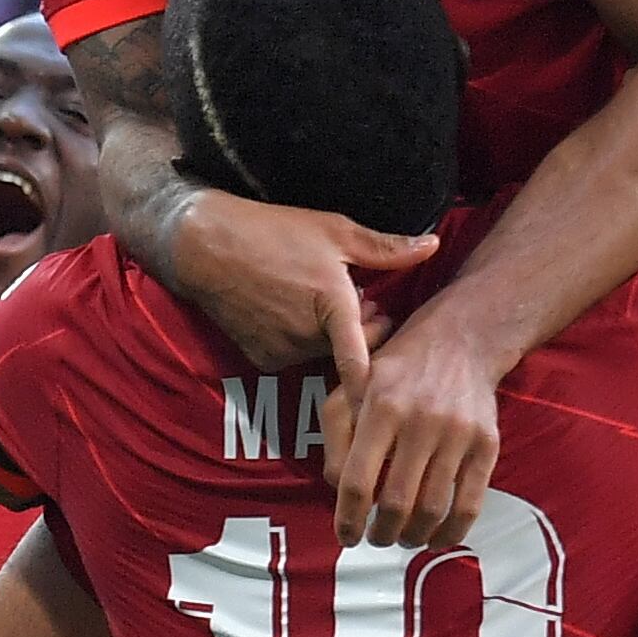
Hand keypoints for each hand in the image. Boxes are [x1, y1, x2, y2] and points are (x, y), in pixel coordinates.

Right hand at [168, 189, 436, 373]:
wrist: (204, 246)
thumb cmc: (273, 231)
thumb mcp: (335, 230)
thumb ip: (387, 248)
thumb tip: (433, 246)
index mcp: (331, 303)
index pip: (359, 361)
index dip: (377, 387)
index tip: (393, 406)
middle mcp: (306, 335)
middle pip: (351, 348)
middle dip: (364, 330)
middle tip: (365, 299)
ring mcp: (281, 351)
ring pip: (324, 353)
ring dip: (332, 335)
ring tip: (324, 300)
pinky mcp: (262, 360)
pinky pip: (296, 357)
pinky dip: (303, 340)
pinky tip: (293, 310)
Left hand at [323, 302, 503, 549]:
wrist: (462, 339)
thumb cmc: (397, 368)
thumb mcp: (353, 386)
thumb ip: (337, 435)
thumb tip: (338, 491)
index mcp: (381, 407)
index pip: (357, 480)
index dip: (348, 518)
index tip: (346, 537)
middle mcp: (420, 421)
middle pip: (397, 502)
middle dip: (382, 533)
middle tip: (377, 539)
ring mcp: (457, 434)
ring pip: (433, 509)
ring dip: (414, 536)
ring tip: (404, 538)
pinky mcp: (486, 444)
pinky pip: (470, 503)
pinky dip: (452, 532)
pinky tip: (436, 538)